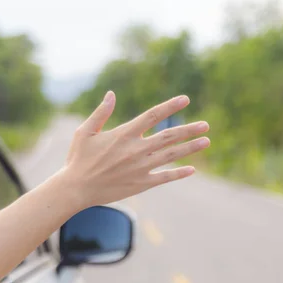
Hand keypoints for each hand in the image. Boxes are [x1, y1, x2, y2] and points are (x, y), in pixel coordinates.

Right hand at [63, 91, 209, 207]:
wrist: (76, 189)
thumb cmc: (78, 159)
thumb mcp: (84, 132)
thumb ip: (101, 113)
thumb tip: (111, 94)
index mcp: (124, 134)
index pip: (152, 115)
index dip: (170, 106)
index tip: (185, 99)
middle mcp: (136, 150)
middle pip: (169, 136)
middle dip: (189, 130)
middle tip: (206, 125)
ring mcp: (140, 168)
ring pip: (171, 155)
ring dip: (190, 148)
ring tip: (206, 141)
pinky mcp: (141, 183)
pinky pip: (164, 177)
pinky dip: (178, 173)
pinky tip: (191, 169)